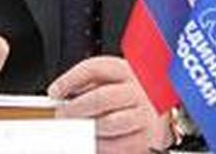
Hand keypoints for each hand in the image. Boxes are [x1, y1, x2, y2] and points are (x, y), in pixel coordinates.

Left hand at [48, 56, 170, 153]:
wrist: (161, 110)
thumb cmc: (130, 93)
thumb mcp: (114, 78)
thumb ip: (89, 83)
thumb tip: (61, 94)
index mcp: (126, 70)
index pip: (94, 68)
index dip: (70, 80)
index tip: (54, 92)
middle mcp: (138, 90)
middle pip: (100, 97)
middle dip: (75, 108)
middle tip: (61, 115)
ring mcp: (144, 115)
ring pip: (109, 123)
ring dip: (86, 129)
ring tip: (73, 131)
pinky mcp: (147, 138)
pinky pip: (119, 146)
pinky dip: (100, 146)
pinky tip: (91, 142)